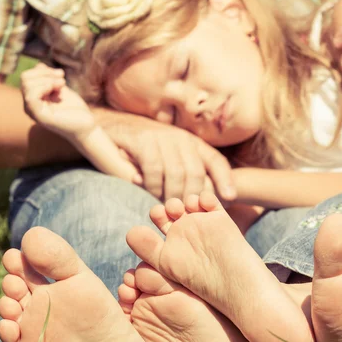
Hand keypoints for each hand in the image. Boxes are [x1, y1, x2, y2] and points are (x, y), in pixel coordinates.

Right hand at [21, 63, 94, 139]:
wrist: (86, 125)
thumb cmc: (75, 109)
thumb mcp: (60, 89)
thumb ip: (48, 78)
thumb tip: (39, 65)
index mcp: (33, 99)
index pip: (27, 77)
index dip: (43, 71)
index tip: (61, 74)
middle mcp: (29, 105)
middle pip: (25, 78)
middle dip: (45, 73)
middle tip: (62, 78)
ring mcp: (33, 111)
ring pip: (27, 84)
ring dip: (48, 79)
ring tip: (63, 84)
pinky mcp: (40, 117)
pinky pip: (31, 96)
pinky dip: (44, 87)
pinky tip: (57, 89)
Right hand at [103, 119, 236, 201]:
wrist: (112, 128)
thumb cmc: (144, 151)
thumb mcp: (170, 159)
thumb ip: (186, 174)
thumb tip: (209, 200)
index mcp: (192, 143)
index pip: (216, 160)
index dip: (225, 179)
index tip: (229, 198)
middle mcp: (181, 138)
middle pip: (196, 172)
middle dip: (191, 197)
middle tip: (184, 213)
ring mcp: (162, 137)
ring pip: (177, 173)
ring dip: (171, 194)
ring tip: (166, 206)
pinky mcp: (142, 140)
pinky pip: (154, 169)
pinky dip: (152, 185)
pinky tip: (144, 189)